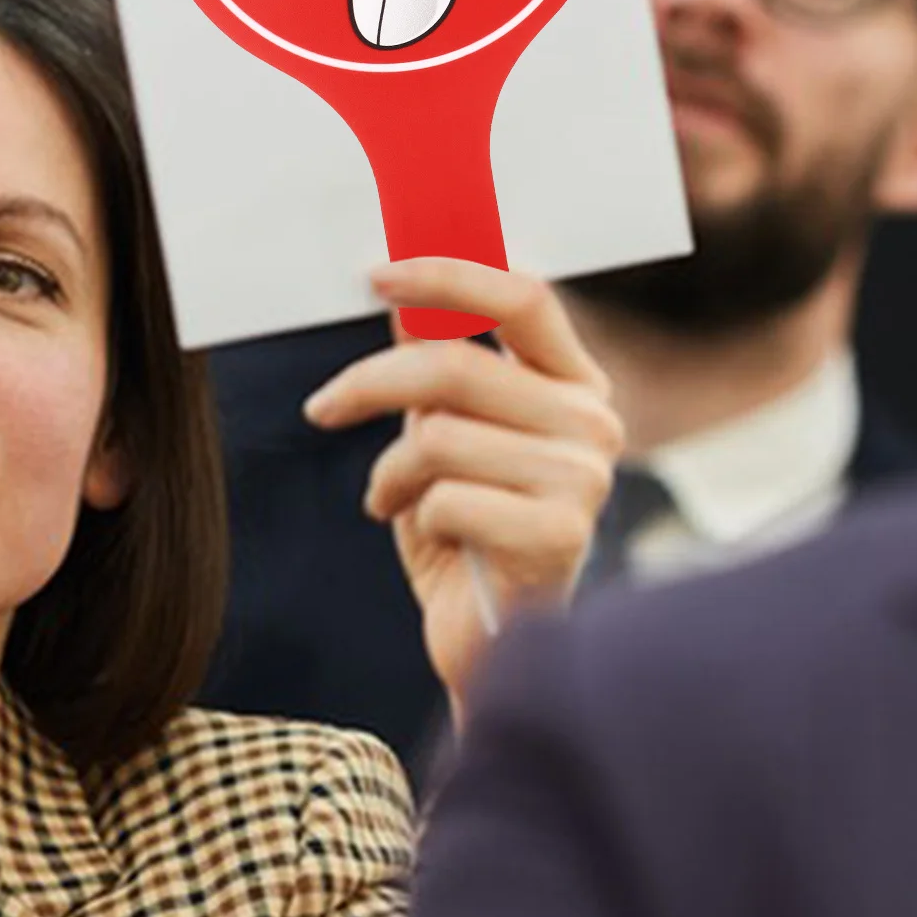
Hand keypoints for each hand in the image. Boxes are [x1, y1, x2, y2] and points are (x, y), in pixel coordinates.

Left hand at [304, 258, 623, 719]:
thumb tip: (400, 289)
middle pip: (457, 365)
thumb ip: (437, 358)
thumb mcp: (445, 428)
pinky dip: (415, 516)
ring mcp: (585, 479)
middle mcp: (593, 420)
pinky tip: (434, 539)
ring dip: (392, 472)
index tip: (376, 274)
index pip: (524, 297)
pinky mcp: (561, 536)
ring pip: (439, 435)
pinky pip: (446, 498)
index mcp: (574, 381)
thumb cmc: (467, 526)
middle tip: (322, 408)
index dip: (448, 275)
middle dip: (370, 383)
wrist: (489, 641)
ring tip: (395, 498)